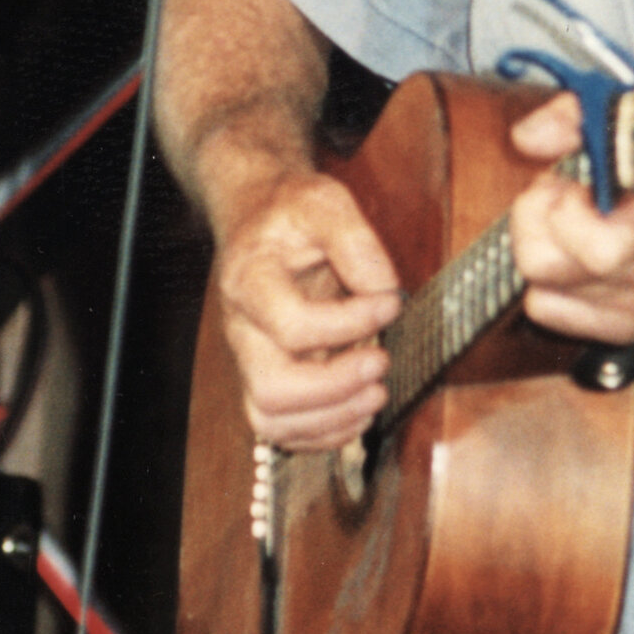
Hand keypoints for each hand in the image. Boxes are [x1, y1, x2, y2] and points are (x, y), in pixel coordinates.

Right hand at [216, 171, 400, 449]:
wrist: (257, 219)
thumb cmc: (289, 214)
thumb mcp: (323, 201)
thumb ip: (356, 241)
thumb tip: (383, 292)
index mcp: (249, 281)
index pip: (291, 325)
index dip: (348, 323)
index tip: (391, 303)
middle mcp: (243, 329)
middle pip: (270, 389)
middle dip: (334, 389)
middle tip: (380, 364)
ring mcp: (251, 359)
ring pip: (273, 420)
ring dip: (332, 419)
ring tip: (376, 394)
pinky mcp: (267, 376)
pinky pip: (283, 429)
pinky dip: (325, 433)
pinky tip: (360, 410)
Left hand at [507, 93, 633, 345]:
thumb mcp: (622, 120)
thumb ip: (573, 120)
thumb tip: (527, 139)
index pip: (591, 247)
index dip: (562, 204)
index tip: (578, 182)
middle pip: (541, 265)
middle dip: (539, 224)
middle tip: (564, 201)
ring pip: (539, 292)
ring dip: (545, 254)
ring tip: (573, 228)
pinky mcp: (624, 328)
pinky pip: (548, 311)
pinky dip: (552, 286)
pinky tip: (577, 259)